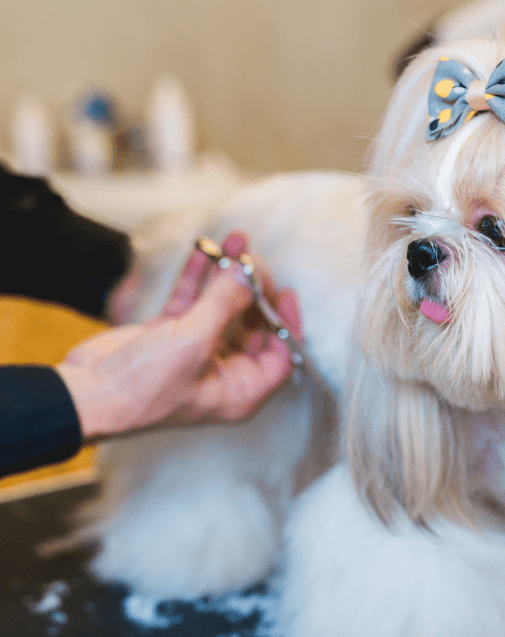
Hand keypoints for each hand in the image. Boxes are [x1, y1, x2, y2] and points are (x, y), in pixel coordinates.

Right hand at [56, 233, 300, 442]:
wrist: (86, 395)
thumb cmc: (143, 388)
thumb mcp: (193, 342)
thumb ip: (224, 304)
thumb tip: (251, 273)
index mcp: (240, 389)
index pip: (280, 356)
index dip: (286, 324)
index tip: (285, 291)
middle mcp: (223, 371)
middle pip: (253, 325)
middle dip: (254, 290)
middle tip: (254, 261)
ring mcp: (196, 351)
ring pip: (222, 307)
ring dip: (228, 275)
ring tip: (236, 241)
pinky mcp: (170, 335)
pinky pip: (192, 300)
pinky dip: (198, 276)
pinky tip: (206, 249)